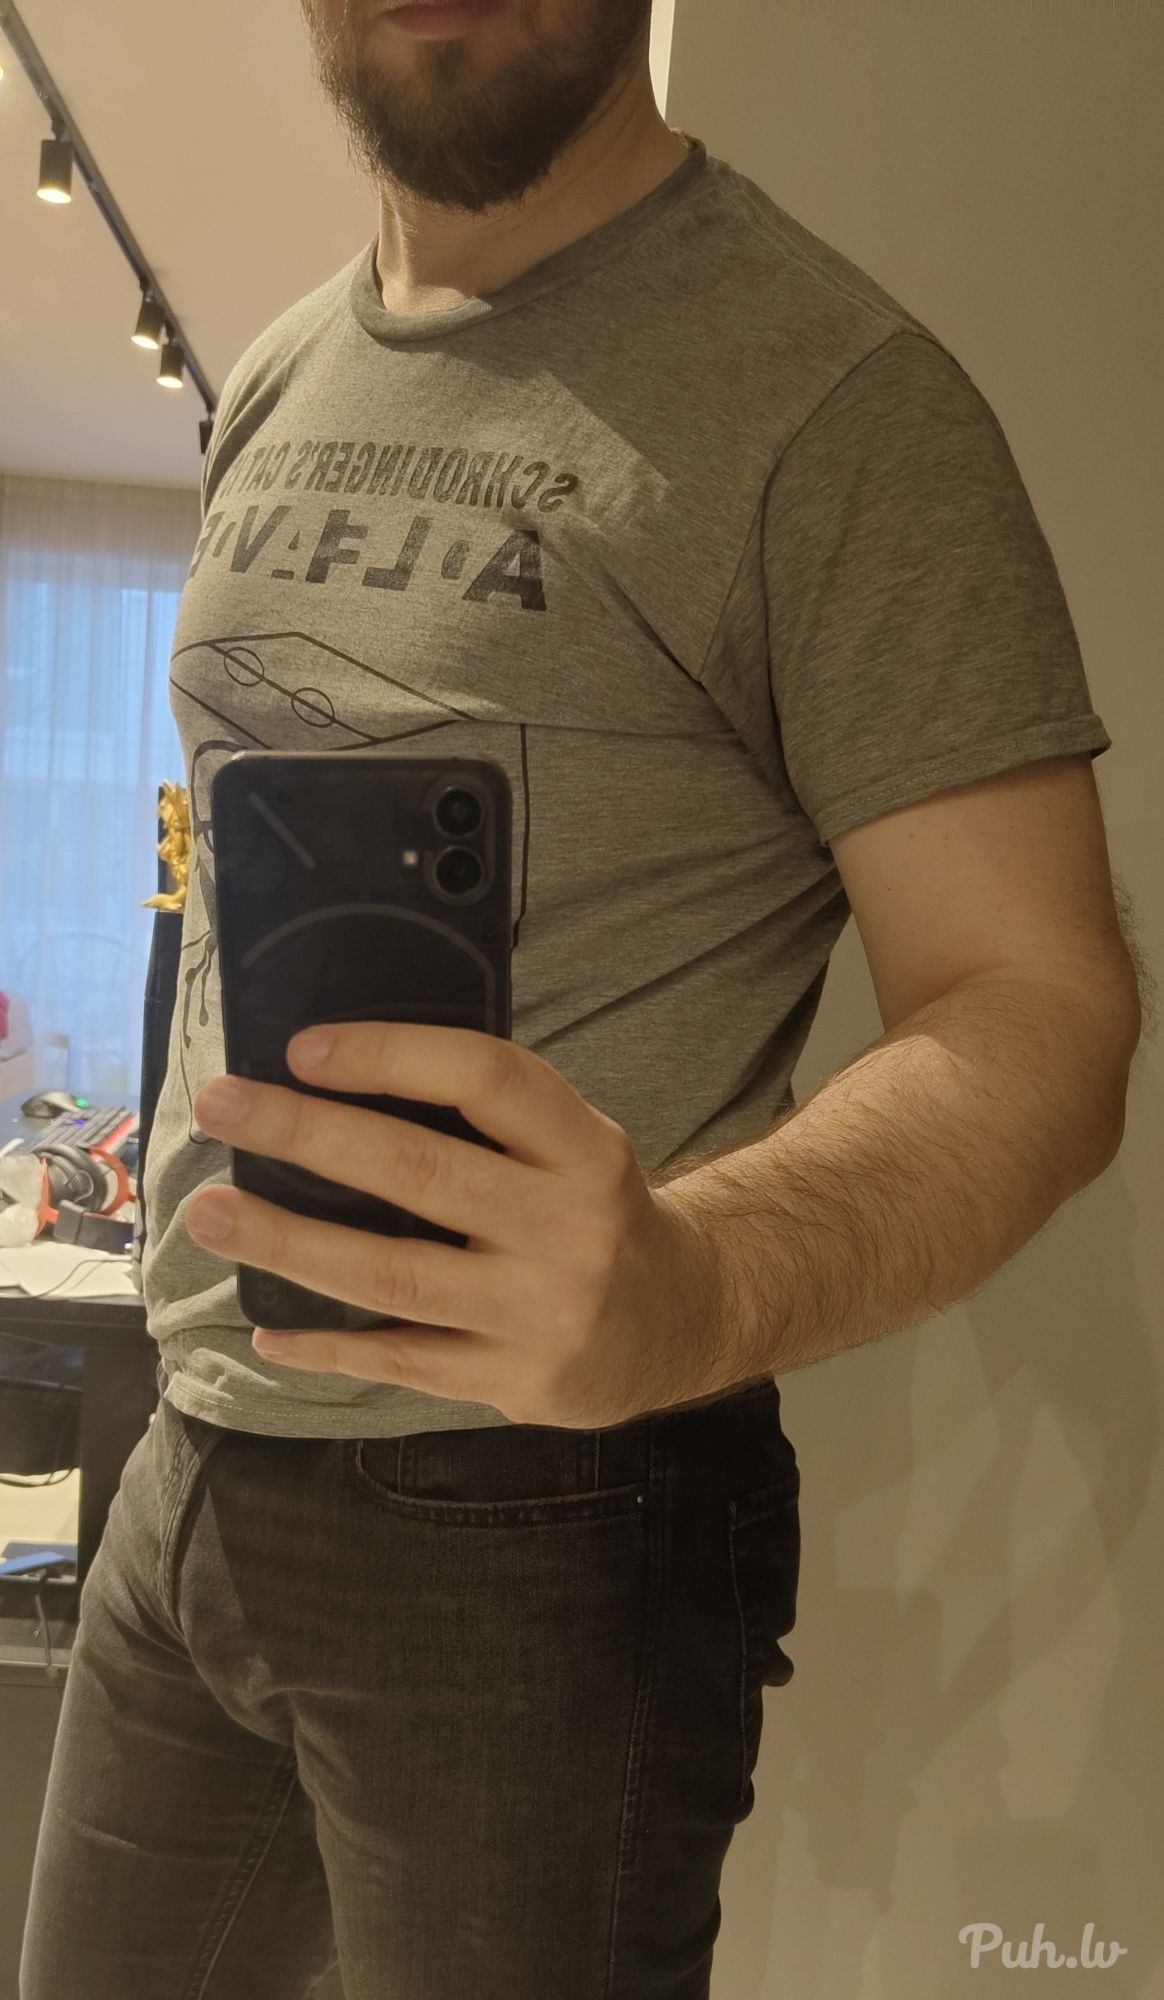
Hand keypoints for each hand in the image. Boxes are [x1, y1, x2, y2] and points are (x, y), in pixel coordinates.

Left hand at [186, 1022, 747, 1429]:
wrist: (685, 1321)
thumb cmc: (600, 1214)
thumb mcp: (576, 1148)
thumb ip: (490, 1121)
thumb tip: (339, 1081)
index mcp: (586, 1149)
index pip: (485, 1079)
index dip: (390, 1056)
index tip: (304, 1049)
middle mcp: (569, 1227)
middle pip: (419, 1171)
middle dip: (306, 1135)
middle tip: (222, 1106)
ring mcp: (541, 1312)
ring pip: (392, 1276)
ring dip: (289, 1241)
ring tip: (211, 1211)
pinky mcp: (516, 1382)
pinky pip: (402, 1361)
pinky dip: (327, 1345)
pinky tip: (270, 1327)